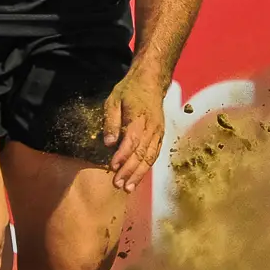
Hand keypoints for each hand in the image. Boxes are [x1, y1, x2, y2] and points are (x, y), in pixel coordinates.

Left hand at [102, 71, 165, 192]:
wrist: (151, 82)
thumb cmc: (130, 90)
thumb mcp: (114, 100)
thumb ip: (111, 122)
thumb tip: (109, 143)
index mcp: (139, 118)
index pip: (131, 141)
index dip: (122, 156)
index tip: (112, 167)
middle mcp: (152, 128)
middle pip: (142, 153)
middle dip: (130, 171)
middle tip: (119, 185)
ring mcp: (158, 132)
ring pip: (150, 157)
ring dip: (139, 173)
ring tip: (129, 187)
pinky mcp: (160, 135)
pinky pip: (155, 154)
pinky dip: (146, 167)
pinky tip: (138, 177)